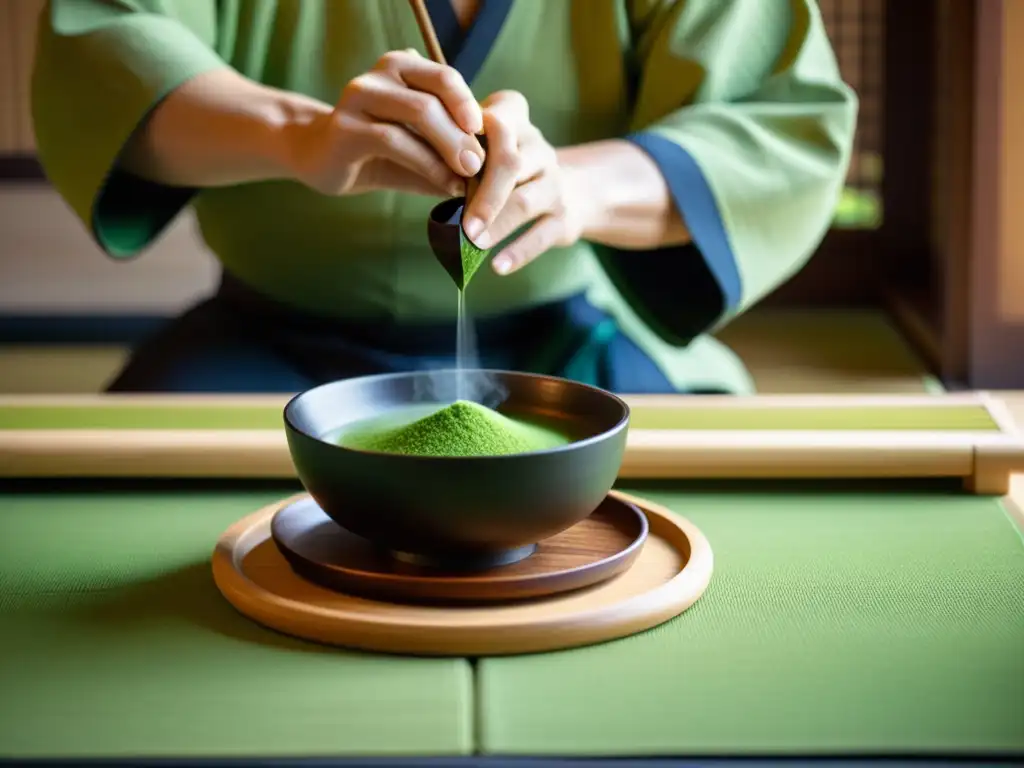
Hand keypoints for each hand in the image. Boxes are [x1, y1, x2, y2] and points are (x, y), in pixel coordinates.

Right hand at [291, 50, 484, 196]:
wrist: (321, 161)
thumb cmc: (377, 156)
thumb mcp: (421, 153)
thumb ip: (450, 158)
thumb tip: (491, 177)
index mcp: (401, 68)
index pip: (445, 77)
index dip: (470, 106)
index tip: (490, 139)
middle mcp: (379, 75)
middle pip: (434, 94)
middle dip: (464, 132)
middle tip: (482, 165)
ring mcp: (359, 97)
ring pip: (418, 113)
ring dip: (449, 147)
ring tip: (468, 176)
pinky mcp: (345, 128)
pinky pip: (394, 140)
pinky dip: (427, 164)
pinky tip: (445, 184)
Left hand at [461, 91, 587, 274]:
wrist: (569, 188)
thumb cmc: (499, 165)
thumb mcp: (479, 143)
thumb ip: (453, 151)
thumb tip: (418, 169)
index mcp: (512, 116)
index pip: (494, 124)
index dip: (467, 145)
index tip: (445, 166)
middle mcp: (537, 145)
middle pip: (510, 165)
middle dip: (483, 196)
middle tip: (460, 225)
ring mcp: (554, 180)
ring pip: (525, 201)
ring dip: (497, 225)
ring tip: (472, 243)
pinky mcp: (565, 216)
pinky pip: (542, 235)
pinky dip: (518, 252)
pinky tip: (498, 267)